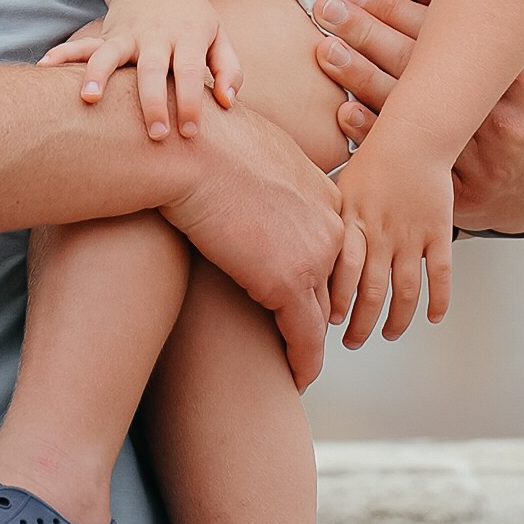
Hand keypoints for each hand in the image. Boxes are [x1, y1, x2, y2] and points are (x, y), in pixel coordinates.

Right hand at [43, 0, 240, 141]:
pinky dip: (63, 54)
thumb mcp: (219, 37)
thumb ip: (229, 69)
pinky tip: (45, 67)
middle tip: (156, 135)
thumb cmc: (193, 20)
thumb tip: (228, 103)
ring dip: (98, 75)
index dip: (192, 102)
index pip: (191, 72)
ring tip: (89, 100)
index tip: (190, 132)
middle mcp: (156, 35)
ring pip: (110, 53)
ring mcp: (127, 34)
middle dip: (152, 102)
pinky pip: (82, 45)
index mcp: (187, 36)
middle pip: (152, 68)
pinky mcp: (106, 36)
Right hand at [159, 108, 342, 388]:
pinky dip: (302, 362)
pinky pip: (305, 337)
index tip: (313, 299)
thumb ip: (266, 177)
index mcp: (325, 194)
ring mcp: (315, 255)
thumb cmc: (206, 143)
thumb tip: (248, 178)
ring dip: (311, 344)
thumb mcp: (253, 153)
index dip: (323, 278)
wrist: (191, 148)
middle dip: (322, 313)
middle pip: (333, 285)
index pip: (333, 248)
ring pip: (320, 316)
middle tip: (308, 341)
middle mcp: (331, 225)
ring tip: (301, 367)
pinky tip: (296, 380)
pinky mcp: (289, 283)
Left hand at [310, 0, 523, 233]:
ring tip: (326, 51)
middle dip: (369, 35)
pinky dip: (376, 137)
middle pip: (423, 71)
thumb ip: (463, 14)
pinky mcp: (461, 198)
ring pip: (412, 117)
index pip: (446, 37)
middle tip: (327, 10)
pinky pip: (412, 165)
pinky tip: (346, 113)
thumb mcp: (515, 58)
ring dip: (364, 80)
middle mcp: (501, 120)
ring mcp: (481, 163)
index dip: (394, 10)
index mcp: (523, 79)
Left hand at [329, 131, 454, 345]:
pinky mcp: (438, 232)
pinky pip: (440, 274)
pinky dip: (438, 301)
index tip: (329, 323)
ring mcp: (412, 235)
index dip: (336, 304)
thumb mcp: (339, 187)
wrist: (415, 135)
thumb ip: (327, 222)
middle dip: (360, 325)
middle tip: (352, 342)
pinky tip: (433, 318)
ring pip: (406, 292)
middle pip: (371, 293)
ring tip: (389, 334)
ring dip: (396, 321)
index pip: (341, 275)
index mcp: (354, 222)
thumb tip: (300, 248)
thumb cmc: (373, 158)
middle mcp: (382, 233)